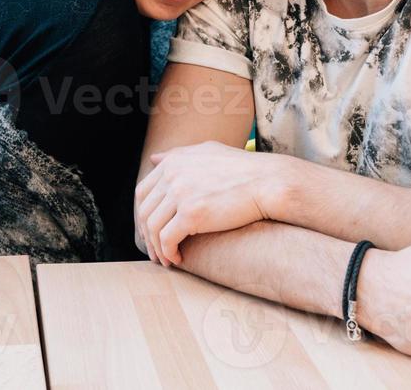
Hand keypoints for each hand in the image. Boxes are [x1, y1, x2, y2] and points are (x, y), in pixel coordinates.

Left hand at [134, 141, 283, 265]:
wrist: (268, 182)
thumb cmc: (243, 168)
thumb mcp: (207, 151)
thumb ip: (178, 154)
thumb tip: (154, 159)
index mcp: (173, 162)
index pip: (143, 192)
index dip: (143, 214)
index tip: (150, 230)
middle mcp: (172, 175)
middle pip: (144, 211)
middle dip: (146, 234)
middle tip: (155, 250)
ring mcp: (180, 194)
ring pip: (152, 227)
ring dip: (156, 248)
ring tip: (166, 260)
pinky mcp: (192, 215)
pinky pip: (167, 239)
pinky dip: (168, 252)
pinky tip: (177, 259)